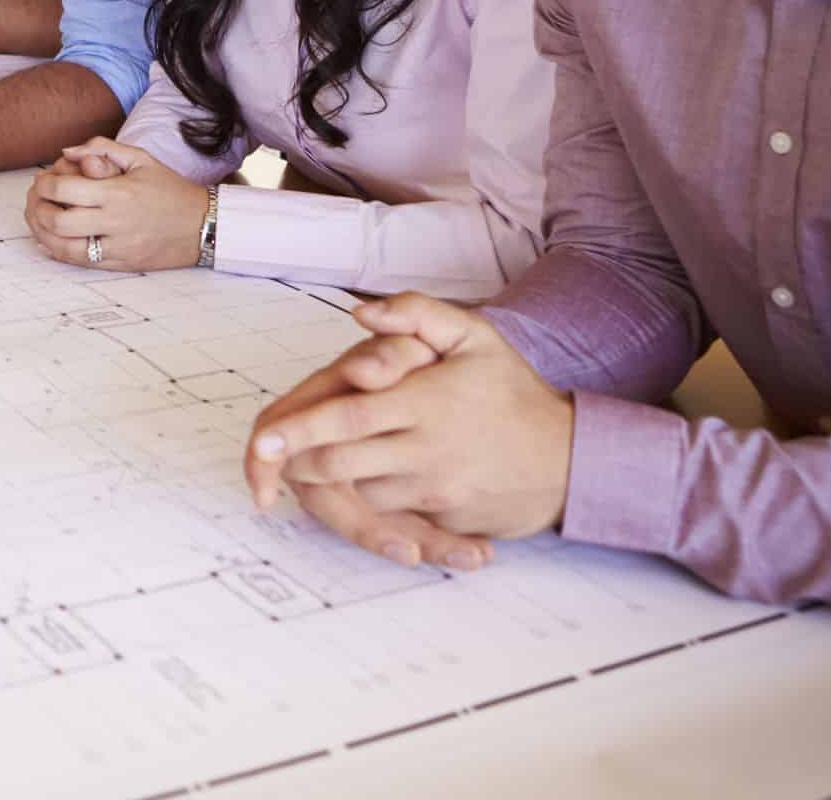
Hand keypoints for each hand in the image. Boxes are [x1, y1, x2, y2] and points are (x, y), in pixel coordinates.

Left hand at [24, 138, 207, 269]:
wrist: (203, 225)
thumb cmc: (170, 188)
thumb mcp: (141, 159)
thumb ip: (102, 148)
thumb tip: (67, 151)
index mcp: (118, 192)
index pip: (65, 190)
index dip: (44, 185)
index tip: (42, 180)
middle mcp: (116, 222)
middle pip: (58, 222)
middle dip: (37, 210)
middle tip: (35, 200)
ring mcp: (118, 247)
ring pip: (65, 248)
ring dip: (43, 234)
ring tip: (38, 220)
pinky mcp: (121, 264)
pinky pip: (82, 263)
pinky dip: (59, 253)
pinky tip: (48, 241)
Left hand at [247, 293, 576, 542]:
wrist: (569, 458)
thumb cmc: (511, 391)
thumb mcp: (474, 336)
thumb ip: (416, 313)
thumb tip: (360, 313)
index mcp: (425, 402)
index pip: (346, 419)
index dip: (298, 431)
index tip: (260, 442)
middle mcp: (425, 450)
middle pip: (338, 464)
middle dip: (298, 461)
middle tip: (273, 453)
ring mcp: (434, 489)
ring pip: (357, 491)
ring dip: (334, 479)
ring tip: (318, 460)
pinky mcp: (442, 517)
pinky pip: (389, 514)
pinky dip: (369, 501)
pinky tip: (366, 480)